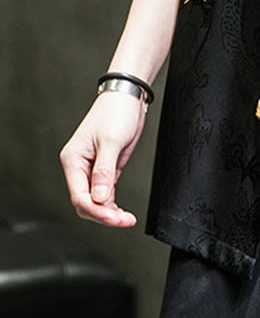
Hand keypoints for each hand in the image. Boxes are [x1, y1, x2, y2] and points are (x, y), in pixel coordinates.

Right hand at [59, 91, 145, 226]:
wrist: (128, 97)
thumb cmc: (116, 112)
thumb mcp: (111, 141)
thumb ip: (104, 171)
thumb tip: (99, 198)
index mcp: (73, 160)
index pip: (80, 196)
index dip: (98, 211)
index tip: (116, 218)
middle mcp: (79, 166)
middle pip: (86, 202)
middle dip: (104, 214)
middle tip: (125, 220)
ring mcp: (92, 168)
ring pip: (95, 199)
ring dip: (109, 211)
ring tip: (126, 219)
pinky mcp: (105, 167)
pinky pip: (104, 192)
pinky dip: (112, 202)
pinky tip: (121, 210)